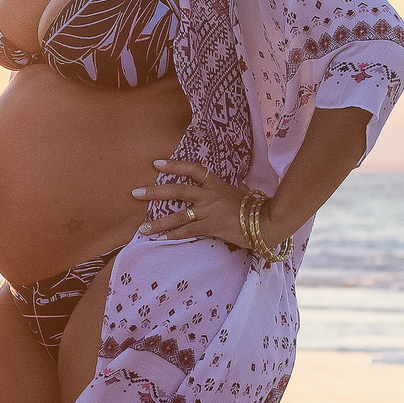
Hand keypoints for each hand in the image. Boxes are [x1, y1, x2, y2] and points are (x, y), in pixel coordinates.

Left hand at [131, 160, 256, 246]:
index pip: (193, 169)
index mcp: (217, 184)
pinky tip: (162, 238)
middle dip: (154, 192)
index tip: (156, 164)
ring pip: (178, 215)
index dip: (174, 165)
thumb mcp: (245, 193)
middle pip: (177, 191)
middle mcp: (209, 195)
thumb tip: (241, 187)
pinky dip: (174, 235)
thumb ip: (237, 189)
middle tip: (136, 193)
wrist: (267, 221)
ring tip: (143, 228)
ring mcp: (209, 211)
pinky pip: (188, 231)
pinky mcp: (211, 227)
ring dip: (158, 222)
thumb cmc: (258, 207)